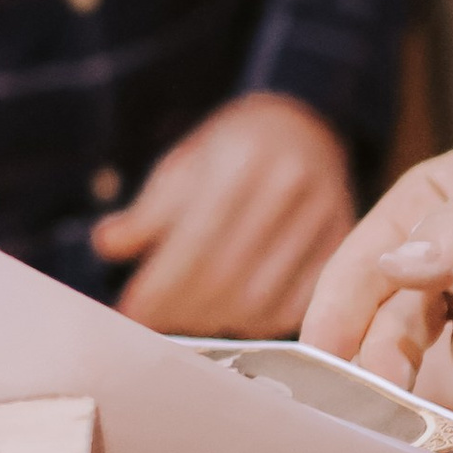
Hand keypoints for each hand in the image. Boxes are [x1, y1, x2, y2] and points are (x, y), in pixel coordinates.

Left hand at [93, 95, 355, 334]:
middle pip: (226, 276)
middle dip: (179, 311)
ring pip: (260, 300)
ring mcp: (324, 217)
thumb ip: (148, 210)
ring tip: (183, 323)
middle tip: (149, 326)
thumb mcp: (184, 163)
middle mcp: (289, 186)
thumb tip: (108, 246)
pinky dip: (258, 324)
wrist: (305, 126)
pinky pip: (297, 307)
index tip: (127, 313)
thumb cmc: (232, 149)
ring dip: (213, 323)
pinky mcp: (344, 245)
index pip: (193, 243)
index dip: (157, 287)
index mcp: (242, 159)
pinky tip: (230, 318)